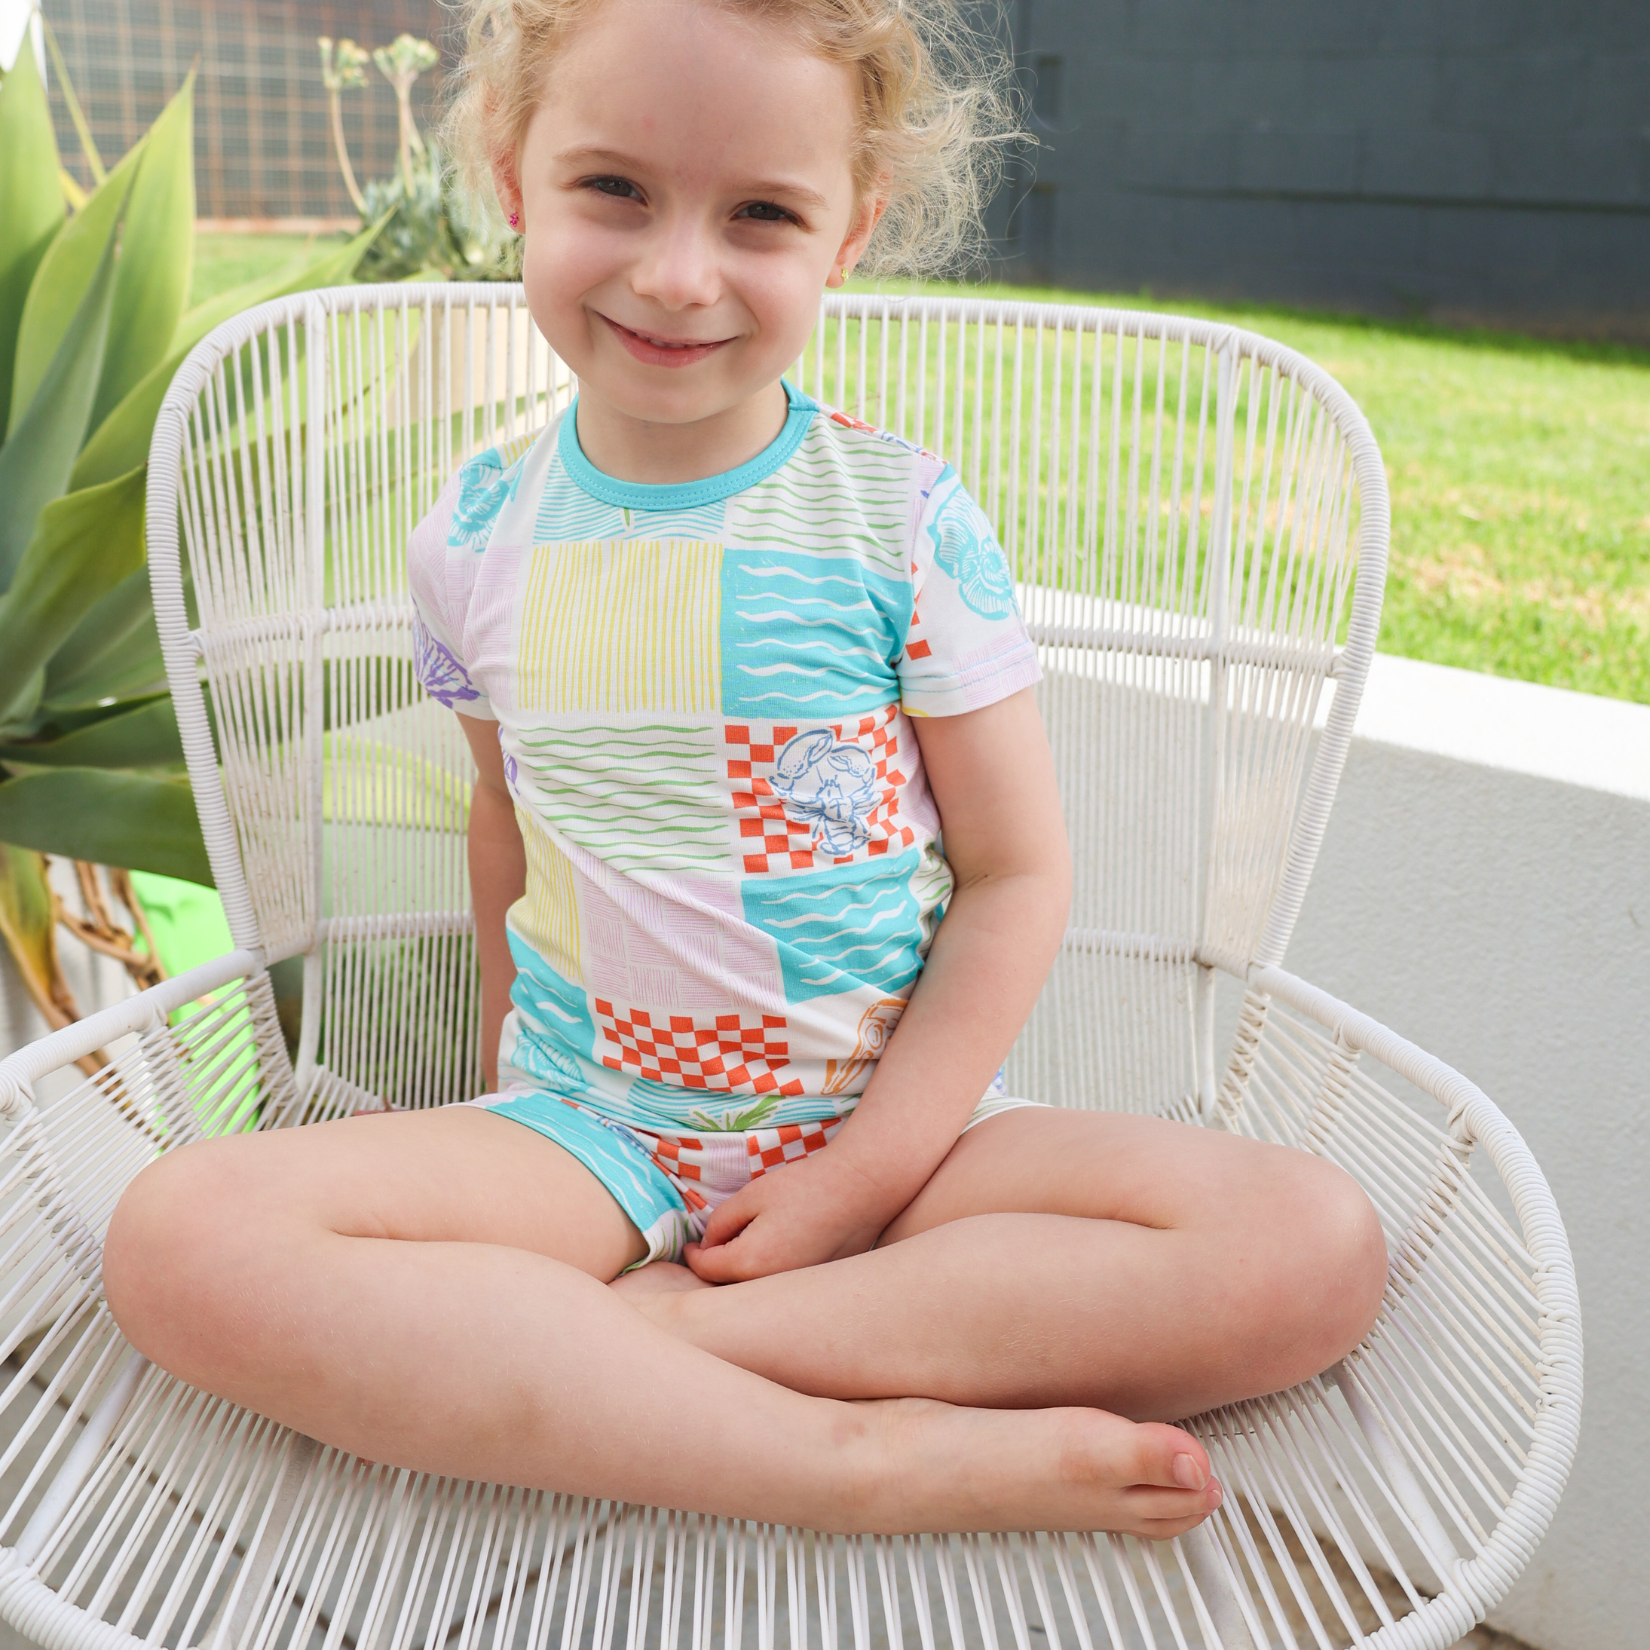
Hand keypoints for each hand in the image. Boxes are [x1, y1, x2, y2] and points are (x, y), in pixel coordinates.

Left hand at [684, 1147, 894, 1282]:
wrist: (860, 1190)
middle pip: (728, 1288)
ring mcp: (796, 1292)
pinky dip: (771, 1277)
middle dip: (716, 1270)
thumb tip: (709, 1243)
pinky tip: (780, 1250)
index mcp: (751, 1263)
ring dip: (744, 1276)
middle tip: (714, 1247)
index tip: (690, 1245)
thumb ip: (721, 1221)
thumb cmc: (805, 1187)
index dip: (692, 1255)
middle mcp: (772, 1288)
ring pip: (754, 1292)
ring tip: (748, 1246)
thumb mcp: (752, 1195)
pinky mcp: (815, 1289)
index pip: (706, 1268)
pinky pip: (781, 1290)